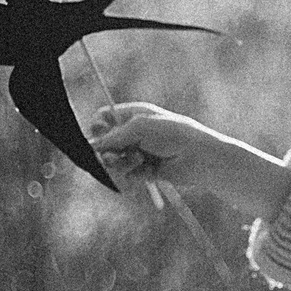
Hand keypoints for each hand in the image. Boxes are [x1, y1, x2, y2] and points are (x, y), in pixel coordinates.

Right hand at [86, 102, 288, 220]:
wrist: (201, 158)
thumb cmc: (174, 135)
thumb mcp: (140, 128)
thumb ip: (113, 137)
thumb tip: (90, 147)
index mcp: (134, 115)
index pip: (103, 118)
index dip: (96, 127)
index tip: (97, 133)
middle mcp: (134, 133)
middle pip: (104, 143)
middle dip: (106, 150)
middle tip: (112, 156)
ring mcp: (139, 152)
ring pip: (113, 161)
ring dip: (121, 163)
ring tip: (138, 160)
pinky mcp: (144, 171)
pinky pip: (126, 175)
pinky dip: (133, 173)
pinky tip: (149, 170)